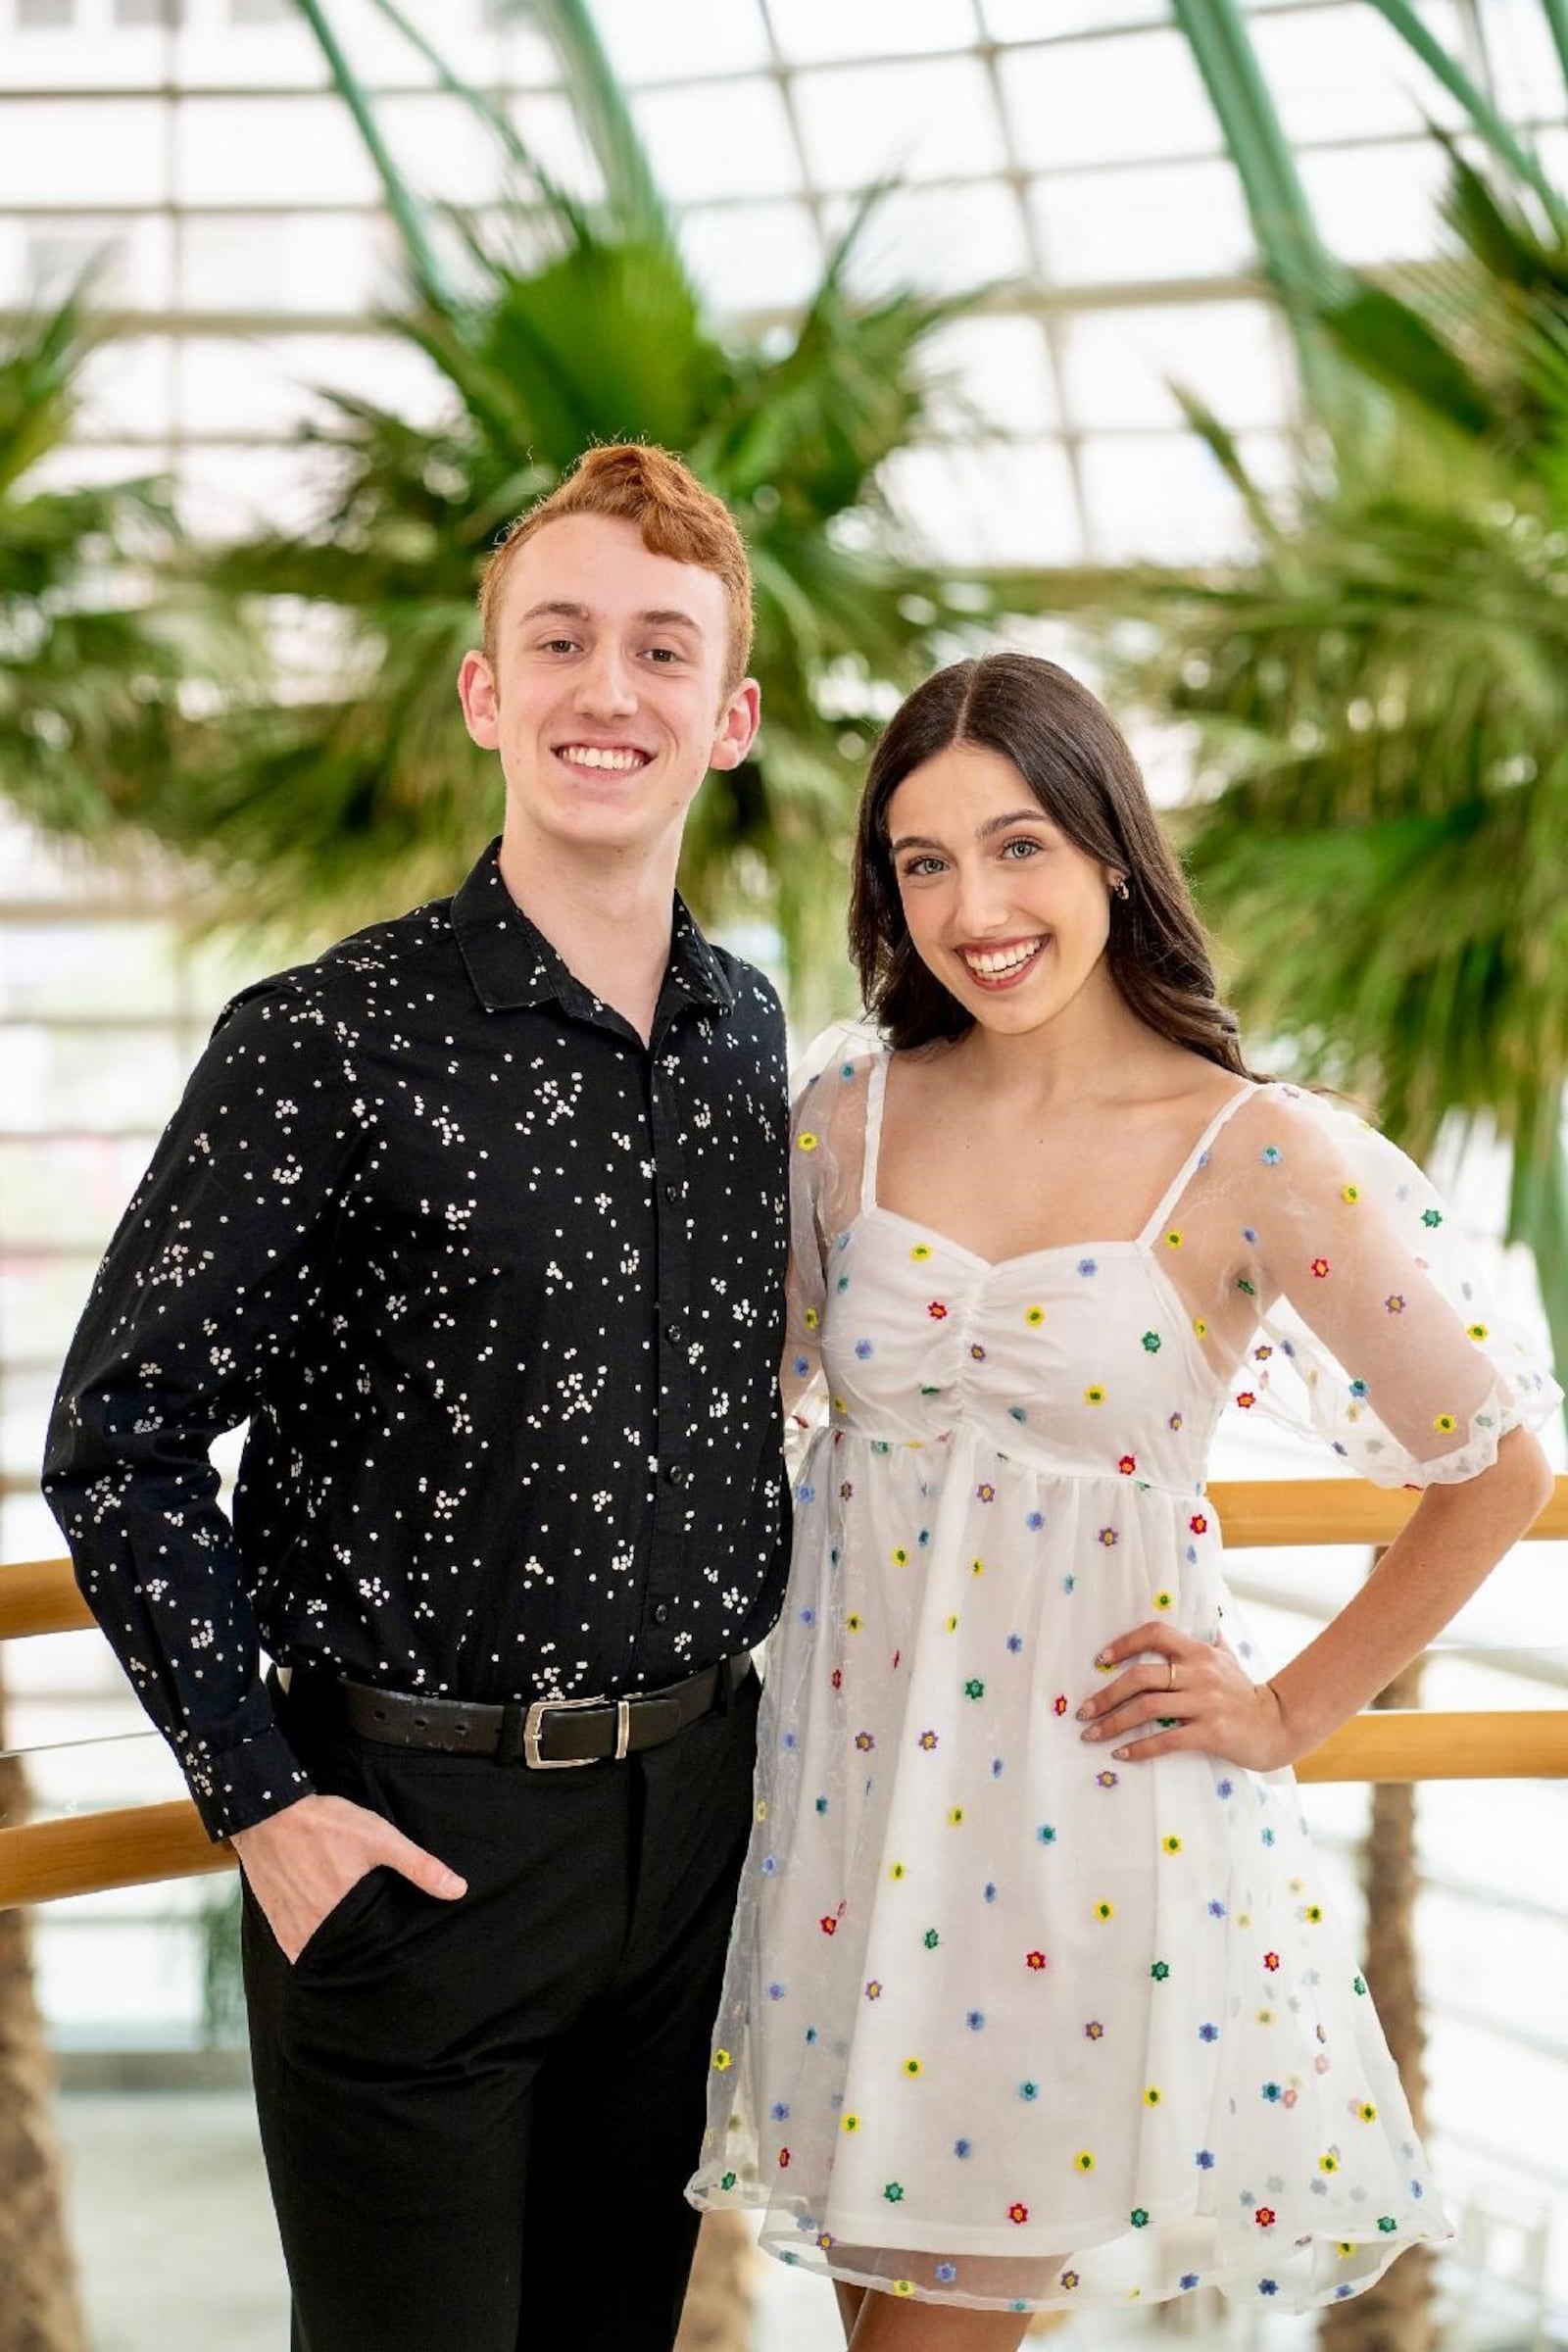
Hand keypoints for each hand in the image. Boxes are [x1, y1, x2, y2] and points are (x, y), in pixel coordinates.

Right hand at [230, 1793, 465, 1964]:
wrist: (268, 1812)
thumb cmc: (324, 1825)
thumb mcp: (379, 1838)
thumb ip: (419, 1866)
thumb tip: (458, 1889)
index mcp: (341, 1919)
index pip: (372, 1952)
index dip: (388, 1951)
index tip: (399, 1948)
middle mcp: (313, 1933)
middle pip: (347, 1955)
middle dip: (364, 1953)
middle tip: (379, 1943)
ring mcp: (291, 1932)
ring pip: (323, 1954)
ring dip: (339, 1950)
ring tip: (357, 1938)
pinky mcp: (277, 1925)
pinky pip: (300, 1947)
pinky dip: (316, 1943)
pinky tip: (329, 1930)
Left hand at [1076, 1623, 1292, 1772]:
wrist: (1276, 1726)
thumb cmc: (1245, 1692)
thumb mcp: (1228, 1658)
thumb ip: (1209, 1640)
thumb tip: (1202, 1619)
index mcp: (1199, 1652)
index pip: (1155, 1634)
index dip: (1124, 1643)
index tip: (1100, 1660)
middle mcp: (1200, 1673)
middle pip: (1141, 1676)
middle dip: (1106, 1694)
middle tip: (1084, 1710)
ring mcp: (1205, 1703)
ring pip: (1148, 1709)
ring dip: (1114, 1723)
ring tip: (1091, 1734)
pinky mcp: (1211, 1733)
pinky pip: (1167, 1740)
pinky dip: (1139, 1748)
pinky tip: (1121, 1755)